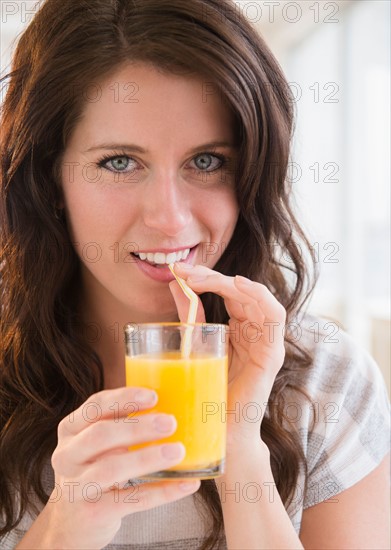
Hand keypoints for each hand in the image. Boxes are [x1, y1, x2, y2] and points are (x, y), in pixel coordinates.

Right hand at [43, 388, 199, 548]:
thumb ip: (121, 425)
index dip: (124, 398)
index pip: (95, 406)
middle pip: (101, 435)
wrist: (70, 526)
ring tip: (178, 451)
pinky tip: (186, 483)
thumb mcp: (96, 445)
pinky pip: (132, 500)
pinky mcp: (93, 514)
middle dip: (137, 427)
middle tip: (170, 423)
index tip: (153, 396)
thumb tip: (174, 406)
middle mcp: (67, 456)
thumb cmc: (94, 470)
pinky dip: (162, 491)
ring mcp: (78, 487)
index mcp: (71, 429)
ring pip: (111, 468)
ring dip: (148, 458)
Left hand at [171, 263, 285, 447]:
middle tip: (186, 272)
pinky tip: (239, 286)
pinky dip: (260, 297)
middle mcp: (255, 332)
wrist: (218, 433)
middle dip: (212, 277)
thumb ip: (191, 315)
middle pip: (241, 292)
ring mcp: (266, 342)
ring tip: (204, 278)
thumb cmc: (207, 392)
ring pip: (258, 297)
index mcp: (240, 328)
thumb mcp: (196, 344)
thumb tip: (176, 282)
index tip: (178, 271)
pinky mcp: (271, 354)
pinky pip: (275, 317)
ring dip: (231, 282)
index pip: (228, 292)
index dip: (205, 277)